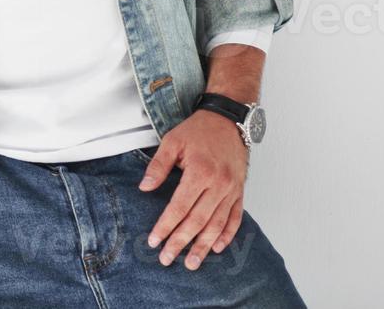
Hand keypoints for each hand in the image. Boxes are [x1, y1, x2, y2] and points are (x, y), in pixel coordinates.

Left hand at [138, 109, 248, 270]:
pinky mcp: (240, 191)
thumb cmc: (198, 130)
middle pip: (197, 221)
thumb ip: (158, 166)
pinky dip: (227, 235)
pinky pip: (235, 217)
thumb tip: (144, 188)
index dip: (166, 226)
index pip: (179, 207)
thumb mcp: (172, 141)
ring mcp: (232, 190)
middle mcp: (218, 184)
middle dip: (181, 243)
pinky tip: (217, 248)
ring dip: (204, 246)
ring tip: (192, 263)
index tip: (154, 241)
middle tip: (167, 259)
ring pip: (217, 224)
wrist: (229, 120)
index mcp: (200, 172)